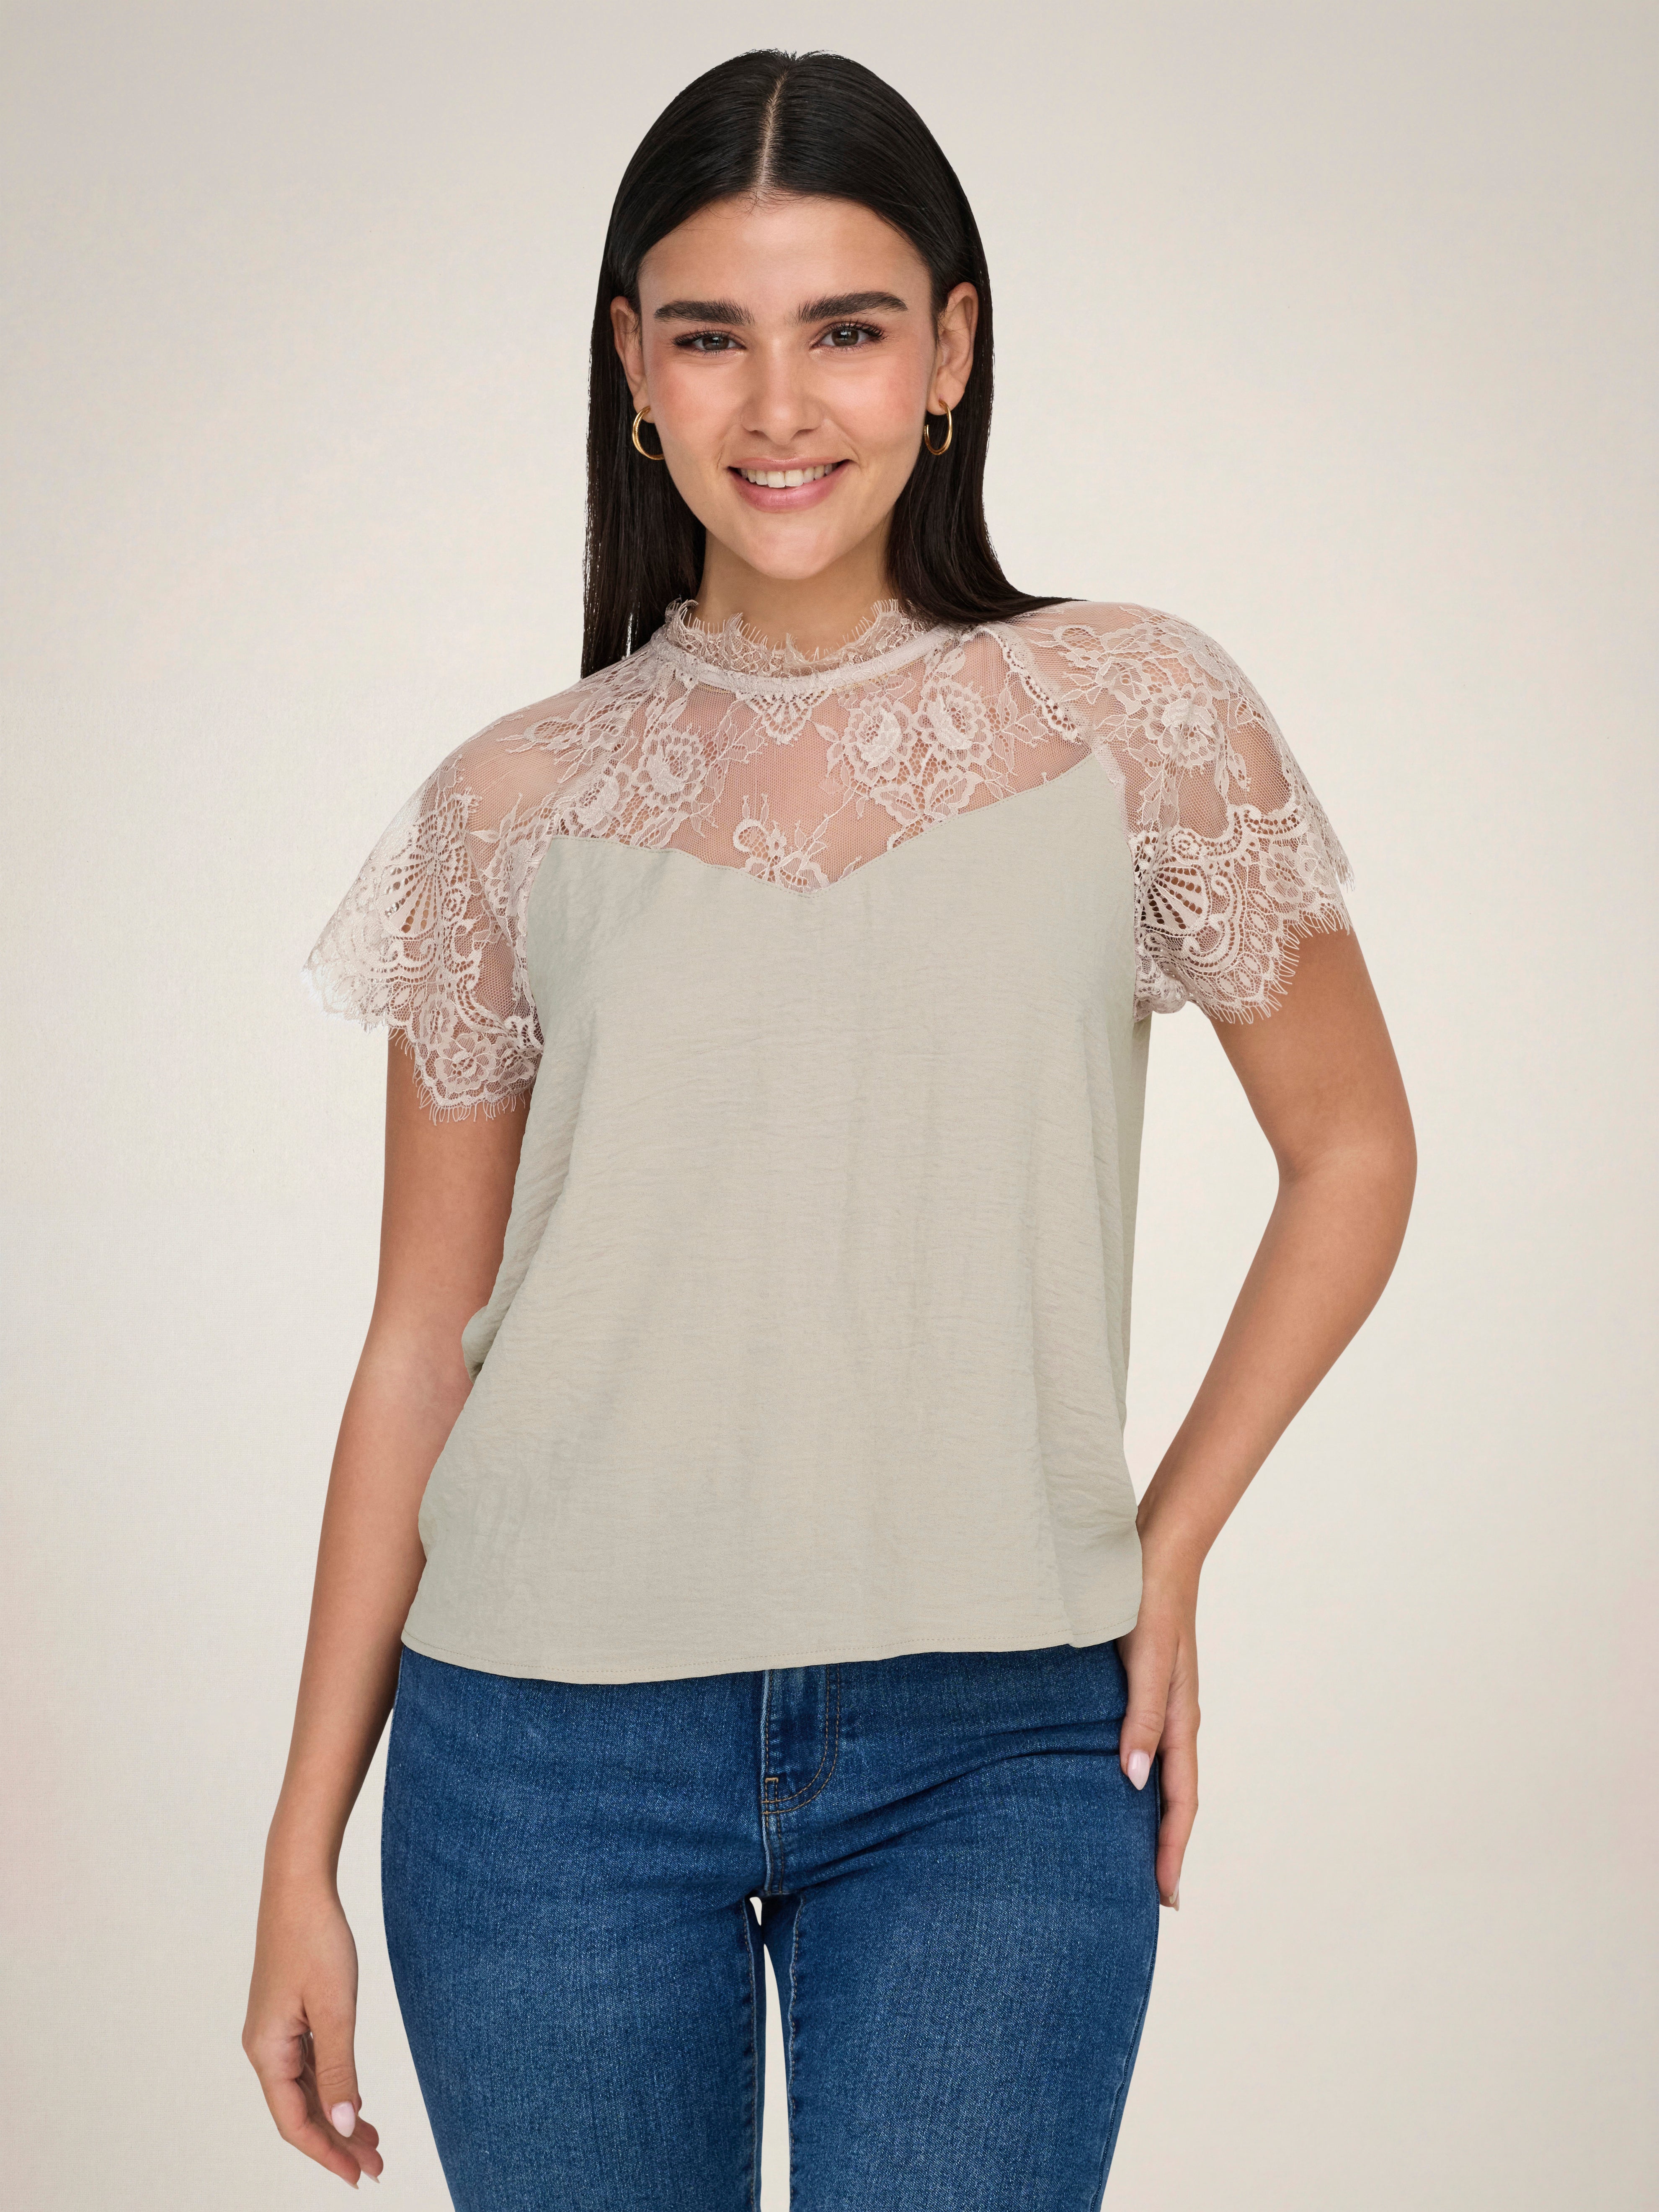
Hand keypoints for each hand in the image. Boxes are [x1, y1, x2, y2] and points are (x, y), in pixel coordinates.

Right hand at [243, 1870, 384, 2186]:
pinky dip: (331, 2086)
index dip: (326, 2152)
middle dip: (336, 2141)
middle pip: (299, 2110)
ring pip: (305, 2089)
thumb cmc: (315, 1940)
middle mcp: (264, 2047)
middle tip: (376, 2165)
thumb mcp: (334, 2009)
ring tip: (372, 2141)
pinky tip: (352, 2098)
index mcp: (267, 2051)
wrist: (299, 1886)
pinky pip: (307, 2065)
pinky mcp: (287, 2015)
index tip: (359, 2175)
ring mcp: (274, 2031)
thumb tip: (342, 2124)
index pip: (294, 2121)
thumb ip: (338, 2069)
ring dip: (336, 2115)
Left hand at [1116, 1540, 1199, 1908]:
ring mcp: (1163, 1700)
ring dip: (1151, 1815)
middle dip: (1164, 1848)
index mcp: (1180, 1718)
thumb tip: (1133, 1783)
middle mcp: (1175, 1716)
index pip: (1180, 1802)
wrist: (1158, 1546)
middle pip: (1174, 1797)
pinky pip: (1146, 1744)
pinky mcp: (1146, 1682)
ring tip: (1130, 1851)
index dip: (1170, 1851)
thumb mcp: (1146, 1661)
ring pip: (1161, 1773)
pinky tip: (1115, 1779)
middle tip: (1151, 1895)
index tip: (1166, 1900)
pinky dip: (1137, 1775)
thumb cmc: (1149, 1599)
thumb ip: (1140, 1718)